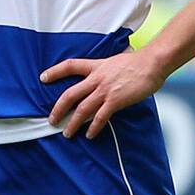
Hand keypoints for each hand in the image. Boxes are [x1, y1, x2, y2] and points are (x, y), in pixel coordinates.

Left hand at [41, 48, 165, 139]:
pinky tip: (89, 134)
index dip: (55, 71)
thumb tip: (106, 72)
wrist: (152, 63)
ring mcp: (105, 90)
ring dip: (73, 123)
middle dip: (58, 108)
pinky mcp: (115, 101)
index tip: (43, 78)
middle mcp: (97, 78)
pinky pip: (100, 117)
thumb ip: (107, 68)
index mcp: (96, 66)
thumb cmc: (139, 61)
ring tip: (67, 133)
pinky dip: (93, 127)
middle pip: (70, 94)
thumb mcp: (116, 60)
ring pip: (82, 109)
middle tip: (52, 120)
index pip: (70, 65)